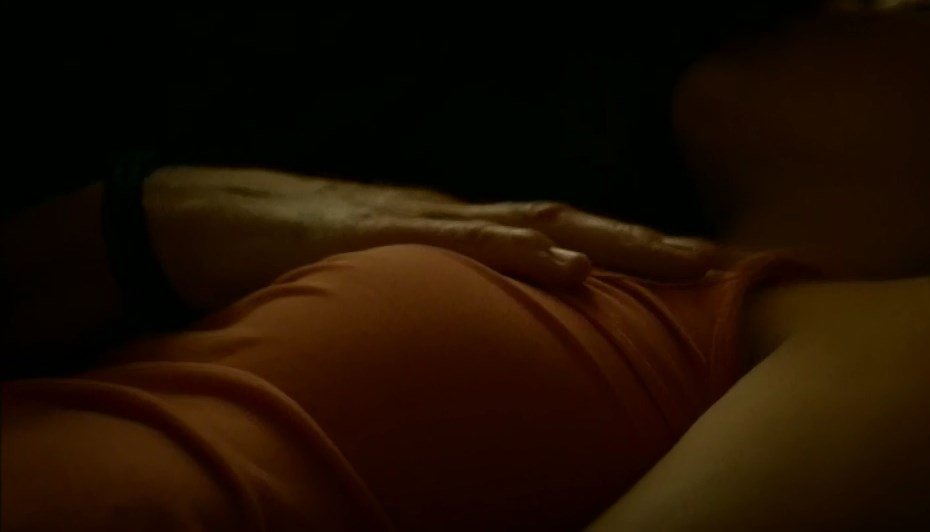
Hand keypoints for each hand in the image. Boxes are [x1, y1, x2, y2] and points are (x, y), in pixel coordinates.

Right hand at [145, 167, 720, 310]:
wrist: (200, 223)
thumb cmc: (296, 261)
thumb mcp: (384, 286)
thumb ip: (437, 302)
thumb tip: (485, 332)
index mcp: (463, 234)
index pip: (565, 236)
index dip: (631, 253)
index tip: (694, 274)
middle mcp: (460, 220)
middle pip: (575, 223)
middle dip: (651, 245)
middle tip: (723, 264)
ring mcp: (427, 223)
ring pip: (540, 223)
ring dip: (616, 241)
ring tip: (681, 261)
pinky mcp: (383, 236)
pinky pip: (464, 243)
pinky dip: (519, 252)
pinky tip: (566, 265)